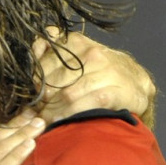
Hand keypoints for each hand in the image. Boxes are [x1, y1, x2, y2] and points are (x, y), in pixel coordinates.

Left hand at [36, 30, 155, 125]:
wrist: (136, 83)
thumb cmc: (99, 71)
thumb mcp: (76, 55)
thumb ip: (52, 50)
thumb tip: (35, 45)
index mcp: (76, 42)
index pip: (42, 64)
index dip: (33, 84)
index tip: (30, 96)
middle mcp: (91, 54)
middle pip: (52, 82)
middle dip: (41, 100)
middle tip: (35, 112)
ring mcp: (105, 72)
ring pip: (66, 94)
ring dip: (51, 111)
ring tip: (44, 119)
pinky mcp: (115, 91)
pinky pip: (83, 105)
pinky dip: (67, 115)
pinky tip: (59, 121)